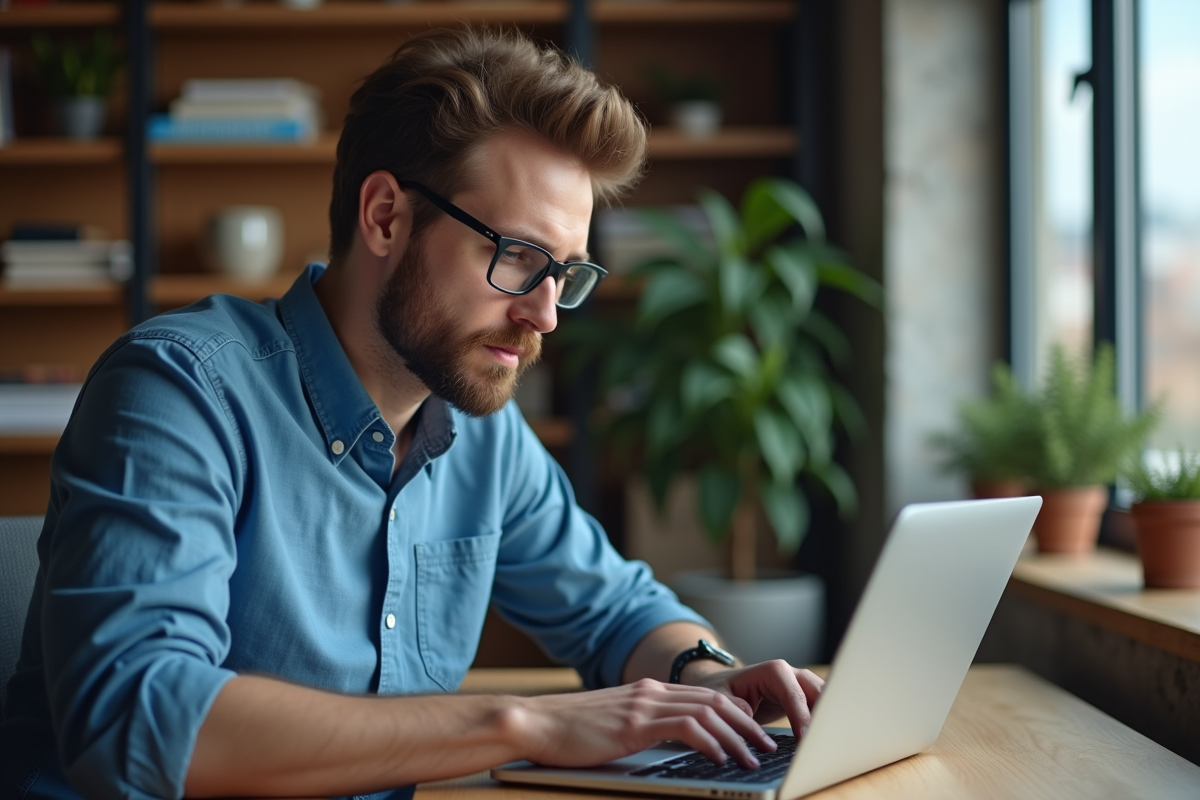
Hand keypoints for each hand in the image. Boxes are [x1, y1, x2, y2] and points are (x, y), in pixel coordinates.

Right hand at [517, 679, 776, 769]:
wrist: (534, 723)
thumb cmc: (568, 732)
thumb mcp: (614, 726)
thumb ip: (642, 727)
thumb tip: (670, 746)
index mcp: (648, 692)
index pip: (705, 696)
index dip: (736, 714)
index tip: (755, 735)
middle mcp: (651, 692)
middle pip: (715, 700)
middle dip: (747, 724)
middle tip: (768, 747)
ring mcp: (643, 705)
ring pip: (707, 712)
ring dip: (737, 737)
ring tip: (753, 759)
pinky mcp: (635, 723)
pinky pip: (685, 728)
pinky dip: (710, 743)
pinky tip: (721, 759)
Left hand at [684, 660, 824, 734]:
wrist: (725, 688)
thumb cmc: (722, 691)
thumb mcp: (719, 698)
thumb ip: (733, 705)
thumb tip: (749, 713)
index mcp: (773, 671)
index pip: (794, 693)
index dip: (801, 715)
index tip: (805, 737)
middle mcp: (792, 675)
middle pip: (818, 692)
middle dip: (824, 715)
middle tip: (825, 742)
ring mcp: (801, 687)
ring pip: (825, 700)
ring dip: (830, 719)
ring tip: (830, 744)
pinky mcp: (805, 700)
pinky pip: (822, 709)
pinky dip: (826, 723)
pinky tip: (826, 742)